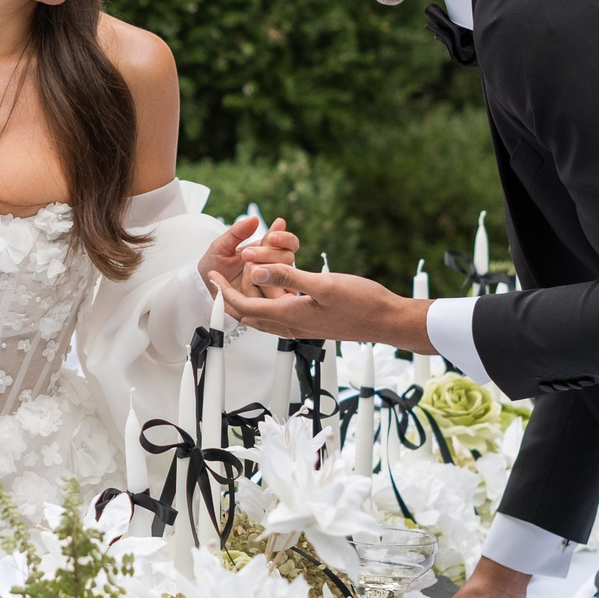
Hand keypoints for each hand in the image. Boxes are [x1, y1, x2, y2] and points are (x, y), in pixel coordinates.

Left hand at [196, 215, 300, 303]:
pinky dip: (266, 290)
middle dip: (269, 255)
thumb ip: (237, 232)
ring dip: (267, 272)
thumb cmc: (212, 267)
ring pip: (284, 278)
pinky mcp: (268, 303)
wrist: (203, 291)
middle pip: (288, 258)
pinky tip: (254, 286)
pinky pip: (276, 298)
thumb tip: (254, 218)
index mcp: (266, 251)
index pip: (288, 242)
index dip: (284, 238)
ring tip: (247, 270)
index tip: (271, 237)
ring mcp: (272, 286)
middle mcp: (273, 268)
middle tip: (247, 256)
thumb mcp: (221, 247)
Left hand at [218, 262, 433, 353]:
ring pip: (264, 316)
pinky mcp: (312, 322)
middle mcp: (292, 325)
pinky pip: (280, 314)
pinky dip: (269, 300)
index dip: (224, 293)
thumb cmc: (361, 303)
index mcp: (290, 316)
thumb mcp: (322, 284)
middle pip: (249, 316)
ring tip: (242, 279)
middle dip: (231, 298)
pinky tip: (275, 286)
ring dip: (250, 299)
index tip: (212, 277)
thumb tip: (256, 271)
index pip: (244, 308)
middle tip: (219, 281)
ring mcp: (302, 326)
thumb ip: (288, 277)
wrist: (387, 320)